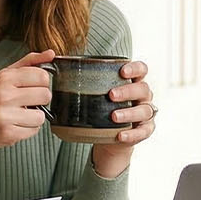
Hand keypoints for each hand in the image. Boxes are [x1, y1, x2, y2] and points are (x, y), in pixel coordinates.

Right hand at [0, 50, 56, 173]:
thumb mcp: (4, 76)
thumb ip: (28, 62)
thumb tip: (51, 54)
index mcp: (4, 78)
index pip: (42, 75)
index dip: (42, 82)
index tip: (33, 86)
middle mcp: (3, 95)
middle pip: (45, 95)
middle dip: (40, 100)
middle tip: (27, 102)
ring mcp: (5, 116)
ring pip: (42, 116)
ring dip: (35, 116)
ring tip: (20, 114)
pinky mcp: (8, 133)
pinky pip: (34, 130)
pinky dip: (28, 129)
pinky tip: (16, 125)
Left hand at [91, 60, 155, 178]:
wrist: (110, 136)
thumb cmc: (101, 109)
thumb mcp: (95, 93)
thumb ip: (83, 80)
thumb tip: (54, 63)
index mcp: (133, 82)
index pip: (141, 69)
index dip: (134, 68)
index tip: (122, 71)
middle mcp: (143, 96)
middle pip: (143, 89)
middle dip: (127, 91)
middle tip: (111, 95)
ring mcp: (146, 113)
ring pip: (144, 111)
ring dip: (129, 113)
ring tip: (113, 116)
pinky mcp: (144, 130)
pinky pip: (143, 132)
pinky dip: (132, 134)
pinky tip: (120, 135)